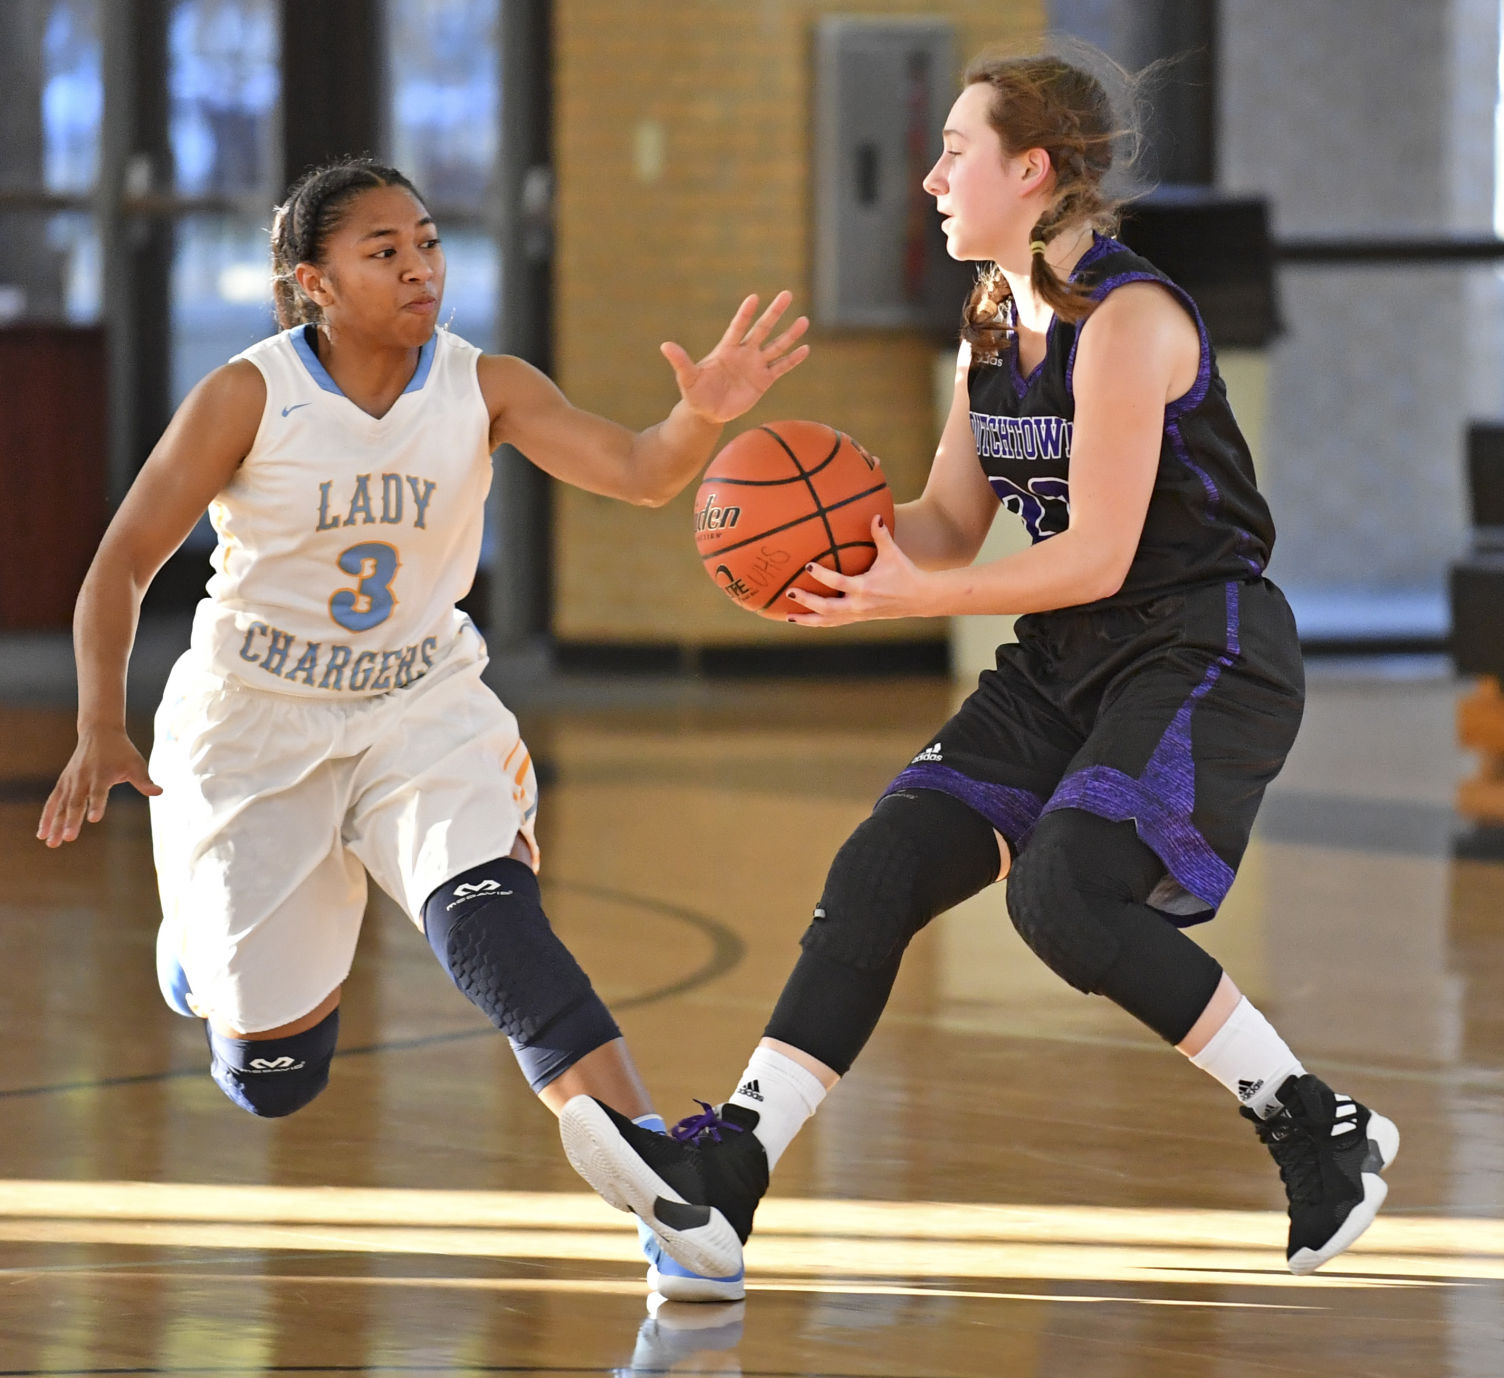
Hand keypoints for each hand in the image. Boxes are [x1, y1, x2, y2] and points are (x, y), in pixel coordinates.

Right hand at [37, 728, 161, 846]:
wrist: (99, 732)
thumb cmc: (121, 751)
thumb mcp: (136, 763)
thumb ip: (144, 780)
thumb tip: (160, 792)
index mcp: (101, 775)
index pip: (99, 793)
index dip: (96, 805)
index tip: (94, 819)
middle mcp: (82, 779)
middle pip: (75, 802)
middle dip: (71, 821)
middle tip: (68, 838)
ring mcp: (70, 781)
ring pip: (60, 805)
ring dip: (55, 824)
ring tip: (51, 843)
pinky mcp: (63, 783)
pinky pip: (53, 802)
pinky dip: (47, 817)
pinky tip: (41, 834)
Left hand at [662, 291, 809, 423]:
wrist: (707, 412)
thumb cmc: (695, 392)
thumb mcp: (686, 378)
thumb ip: (681, 361)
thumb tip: (665, 345)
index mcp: (726, 349)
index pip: (738, 327)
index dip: (745, 313)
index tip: (754, 298)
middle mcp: (744, 353)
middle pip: (762, 329)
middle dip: (774, 313)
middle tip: (787, 294)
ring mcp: (755, 365)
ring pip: (776, 346)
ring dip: (790, 334)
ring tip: (804, 320)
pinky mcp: (763, 381)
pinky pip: (781, 368)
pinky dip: (793, 359)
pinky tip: (805, 349)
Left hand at [785, 516, 934, 626]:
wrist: (918, 598)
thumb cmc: (904, 573)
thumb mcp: (893, 554)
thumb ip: (882, 535)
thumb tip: (875, 515)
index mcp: (865, 588)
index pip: (839, 583)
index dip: (822, 576)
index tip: (808, 566)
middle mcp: (859, 605)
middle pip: (828, 608)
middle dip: (807, 602)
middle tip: (789, 592)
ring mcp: (858, 615)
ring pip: (828, 621)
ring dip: (807, 619)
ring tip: (788, 616)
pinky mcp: (858, 619)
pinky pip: (833, 623)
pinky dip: (817, 622)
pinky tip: (803, 620)